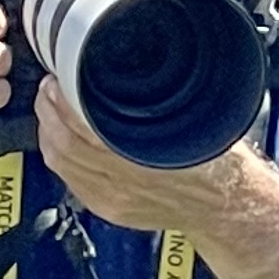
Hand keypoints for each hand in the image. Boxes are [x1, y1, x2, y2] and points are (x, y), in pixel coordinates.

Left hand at [36, 77, 265, 238]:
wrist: (229, 207)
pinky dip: (59, 155)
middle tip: (50, 88)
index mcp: (145, 159)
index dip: (62, 100)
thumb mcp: (198, 121)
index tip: (58, 79)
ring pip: (59, 162)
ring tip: (51, 110)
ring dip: (48, 132)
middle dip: (48, 111)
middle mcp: (124, 182)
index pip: (82, 126)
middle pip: (62, 143)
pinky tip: (61, 140)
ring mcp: (112, 198)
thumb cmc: (222, 166)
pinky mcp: (108, 207)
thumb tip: (131, 71)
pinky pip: (68, 179)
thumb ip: (160, 102)